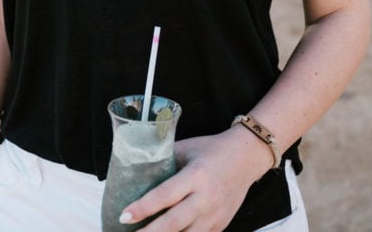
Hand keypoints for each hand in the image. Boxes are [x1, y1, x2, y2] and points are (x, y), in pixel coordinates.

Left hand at [118, 128, 271, 230]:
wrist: (247, 158)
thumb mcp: (187, 148)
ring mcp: (215, 216)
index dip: (143, 207)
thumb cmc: (212, 150)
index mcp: (196, 175)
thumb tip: (137, 168)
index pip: (165, 195)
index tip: (124, 216)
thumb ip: (165, 160)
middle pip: (173, 224)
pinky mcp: (220, 226)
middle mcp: (206, 198)